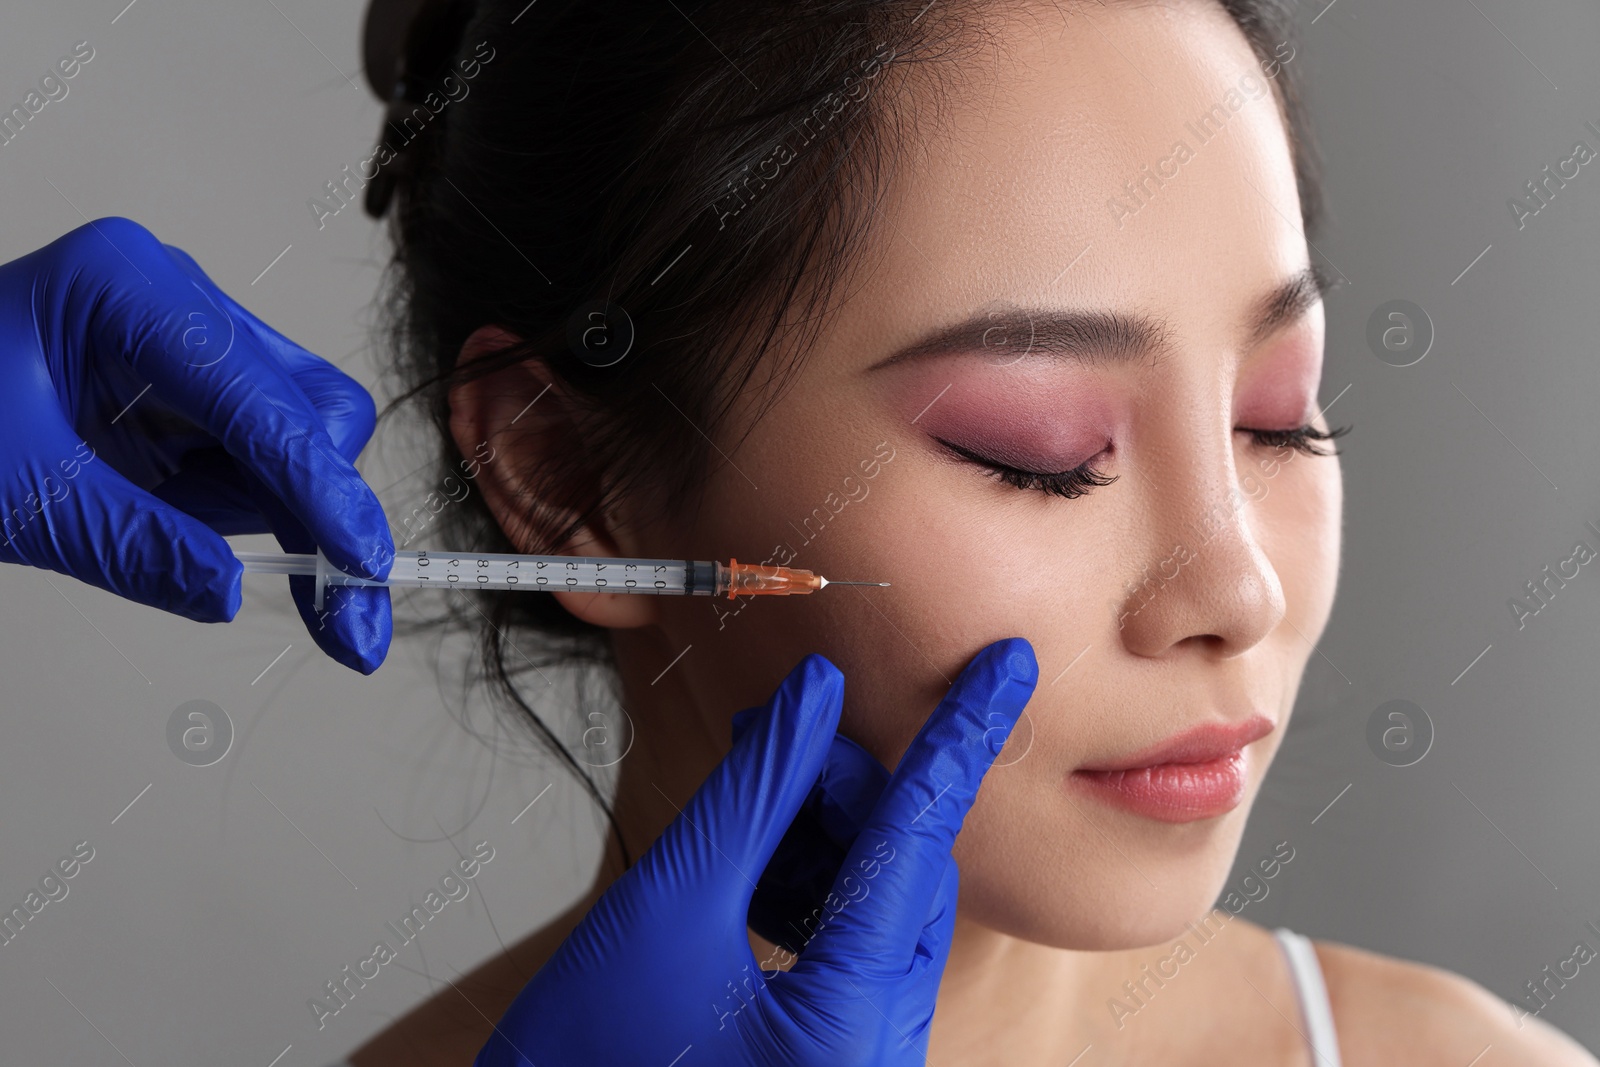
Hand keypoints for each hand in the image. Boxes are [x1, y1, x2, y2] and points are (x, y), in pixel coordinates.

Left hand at [0, 217, 392, 672]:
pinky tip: (169, 511)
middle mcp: (176, 296)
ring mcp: (189, 329)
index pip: (267, 406)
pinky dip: (236, 498)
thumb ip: (136, 547)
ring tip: (155, 526)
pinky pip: (259, 444)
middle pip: (312, 409)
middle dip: (313, 507)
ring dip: (265, 507)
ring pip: (300, 432)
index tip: (365, 574)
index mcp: (129, 293)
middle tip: (328, 614)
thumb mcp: (19, 501)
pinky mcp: (190, 371)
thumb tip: (231, 593)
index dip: (324, 496)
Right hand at [475, 636, 1039, 1065]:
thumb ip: (753, 792)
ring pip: (879, 910)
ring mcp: (859, 1060)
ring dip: (825, 836)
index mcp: (853, 1026)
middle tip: (778, 737)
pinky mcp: (833, 1058)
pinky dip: (812, 889)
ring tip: (754, 791)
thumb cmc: (580, 1060)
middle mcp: (879, 1054)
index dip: (957, 739)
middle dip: (848, 792)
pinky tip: (755, 857)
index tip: (1003, 667)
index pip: (919, 844)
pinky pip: (851, 950)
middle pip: (904, 877)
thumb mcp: (668, 903)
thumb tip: (813, 697)